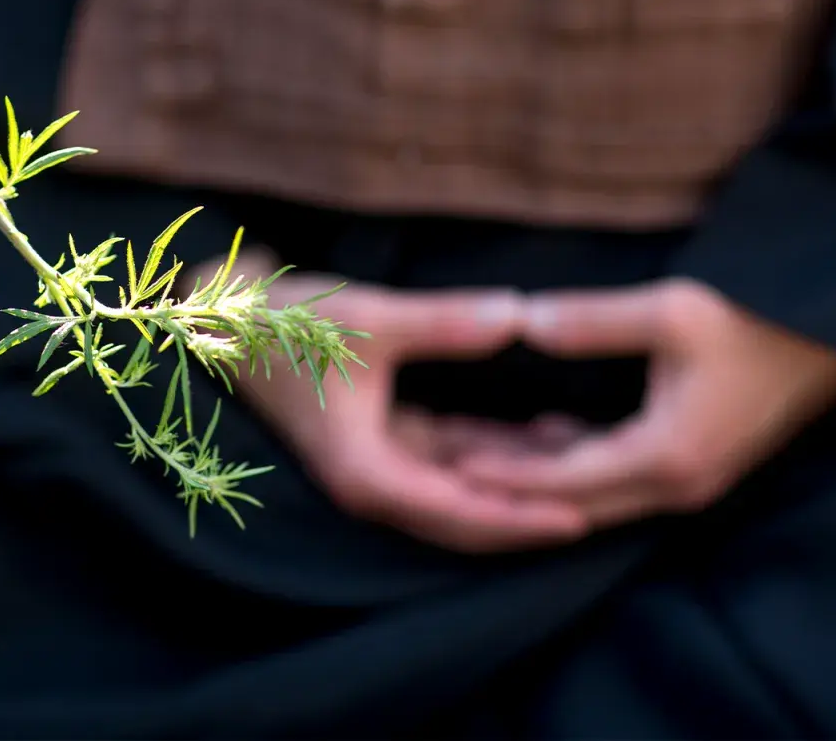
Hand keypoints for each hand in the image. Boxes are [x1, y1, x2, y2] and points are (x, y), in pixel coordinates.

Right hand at [205, 250, 588, 552]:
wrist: (224, 320)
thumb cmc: (286, 324)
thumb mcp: (367, 319)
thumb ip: (444, 322)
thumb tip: (519, 316)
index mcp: (367, 473)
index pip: (460, 515)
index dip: (521, 519)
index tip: (581, 518)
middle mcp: (376, 481)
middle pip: (470, 516)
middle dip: (535, 509)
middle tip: (610, 502)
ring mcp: (380, 461)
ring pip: (467, 486)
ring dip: (523, 478)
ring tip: (596, 460)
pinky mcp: (385, 438)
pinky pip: (454, 457)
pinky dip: (498, 451)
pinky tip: (548, 432)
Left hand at [453, 278, 835, 527]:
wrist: (834, 335)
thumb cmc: (756, 319)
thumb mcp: (672, 310)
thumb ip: (594, 322)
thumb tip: (525, 322)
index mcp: (667, 457)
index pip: (565, 480)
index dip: (506, 474)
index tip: (453, 463)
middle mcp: (678, 485)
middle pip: (576, 502)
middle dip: (514, 487)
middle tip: (452, 469)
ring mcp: (692, 480)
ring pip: (600, 493)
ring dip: (545, 476)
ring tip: (483, 454)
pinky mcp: (698, 463)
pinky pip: (624, 476)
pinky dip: (580, 461)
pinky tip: (545, 435)